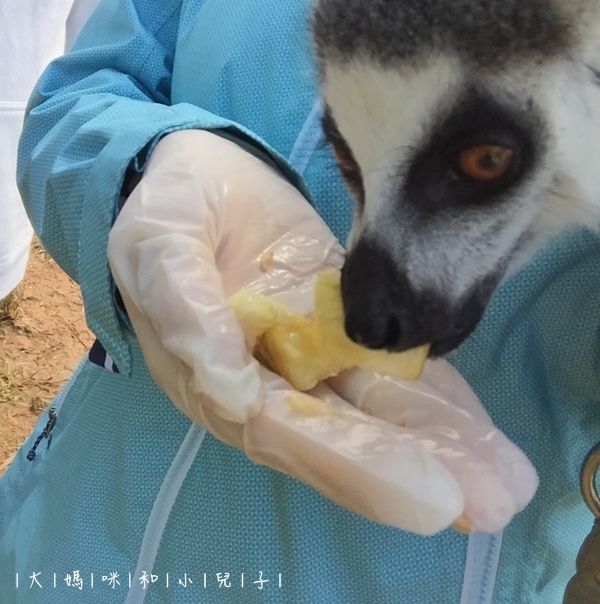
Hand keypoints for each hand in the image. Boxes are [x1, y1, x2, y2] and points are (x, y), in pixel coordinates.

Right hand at [107, 130, 536, 534]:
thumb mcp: (158, 244)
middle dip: (410, 470)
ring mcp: (313, 351)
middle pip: (340, 433)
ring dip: (437, 444)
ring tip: (505, 481)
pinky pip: (389, 361)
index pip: (282, 430)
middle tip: (486, 502)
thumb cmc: (169, 208)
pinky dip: (432, 395)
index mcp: (213, 377)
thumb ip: (184, 307)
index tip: (420, 492)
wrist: (209, 169)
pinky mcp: (346, 321)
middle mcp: (269, 380)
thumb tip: (229, 388)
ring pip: (373, 404)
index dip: (346, 460)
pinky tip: (477, 426)